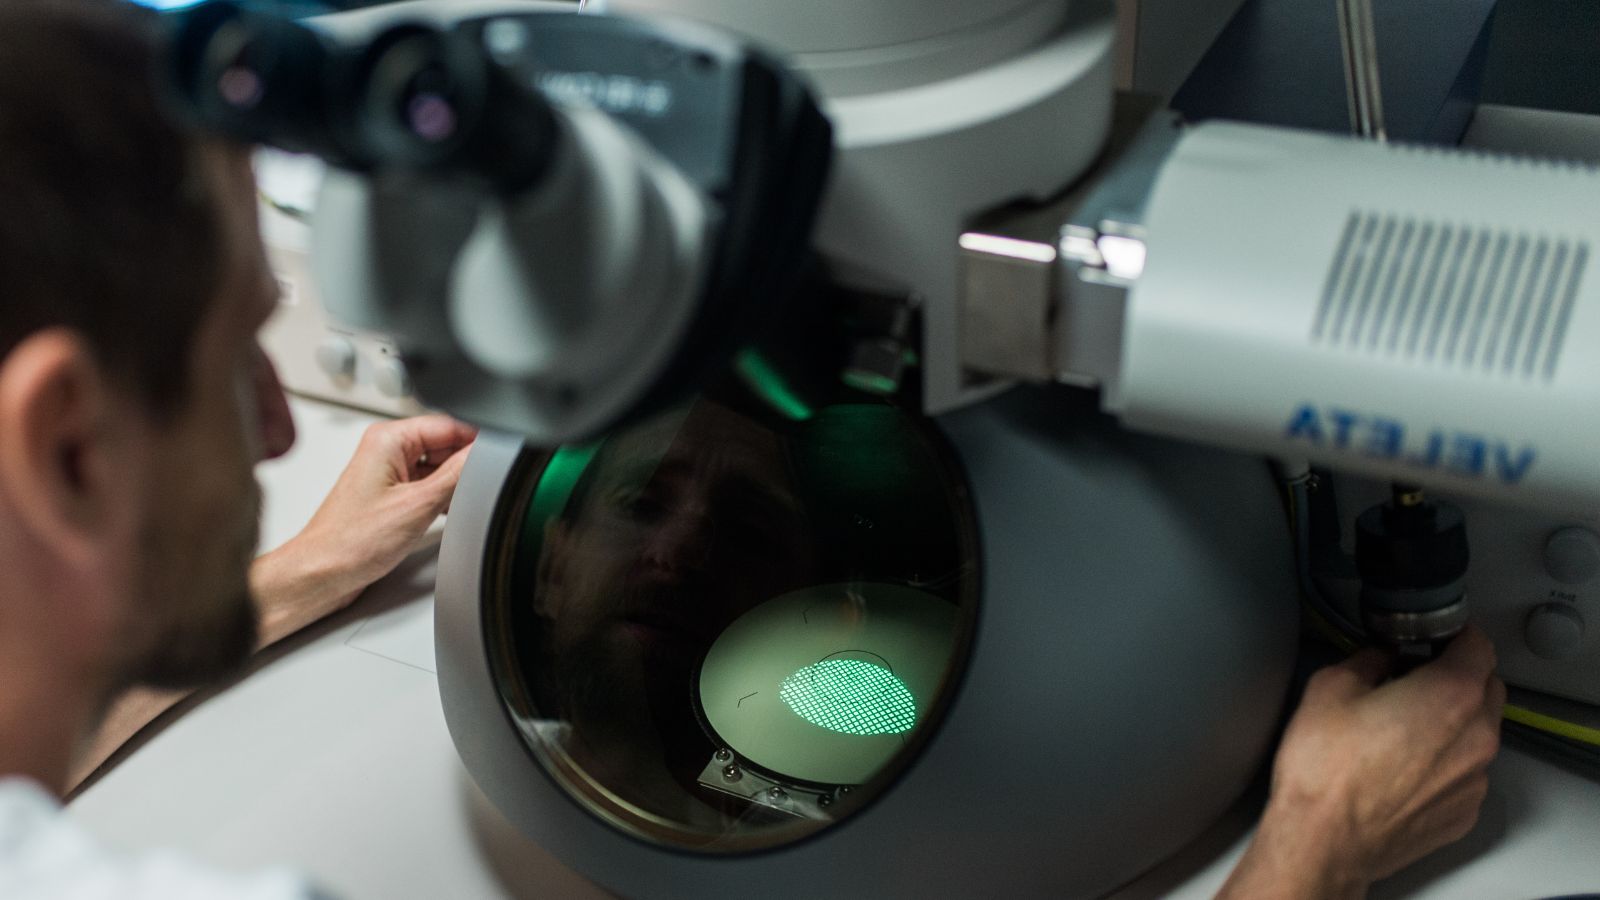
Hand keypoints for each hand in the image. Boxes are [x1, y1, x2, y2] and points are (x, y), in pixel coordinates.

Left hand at [69, 416, 475, 792]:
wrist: (320, 574)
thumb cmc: (350, 543)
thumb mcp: (419, 505)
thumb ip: (459, 473)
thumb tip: (486, 454)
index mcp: (388, 438)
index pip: (452, 423)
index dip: (480, 441)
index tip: (500, 459)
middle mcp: (385, 449)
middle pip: (446, 443)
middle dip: (465, 465)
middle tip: (478, 489)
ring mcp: (386, 472)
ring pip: (439, 465)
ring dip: (454, 484)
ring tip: (453, 506)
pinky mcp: (388, 494)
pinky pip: (427, 484)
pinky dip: (441, 498)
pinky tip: (442, 516)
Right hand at [1217, 625, 1504, 899]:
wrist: (1324, 840)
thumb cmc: (1326, 769)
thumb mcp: (1330, 686)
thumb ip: (1367, 659)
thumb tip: (1379, 658)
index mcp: (1451, 693)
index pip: (1479, 644)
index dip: (1454, 634)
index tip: (1432, 637)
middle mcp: (1477, 735)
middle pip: (1488, 687)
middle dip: (1457, 676)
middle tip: (1413, 679)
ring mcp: (1475, 778)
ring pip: (1478, 732)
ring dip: (1452, 722)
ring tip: (1401, 730)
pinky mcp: (1464, 811)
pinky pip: (1465, 773)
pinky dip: (1444, 763)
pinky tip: (1402, 768)